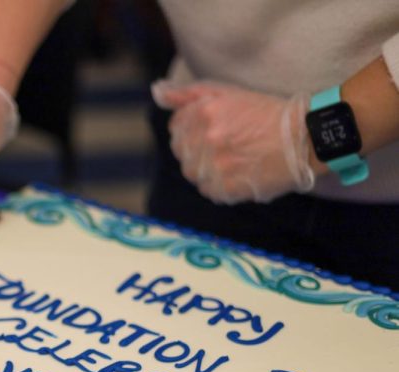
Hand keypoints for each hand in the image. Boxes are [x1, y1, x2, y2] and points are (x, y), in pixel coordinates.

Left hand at [152, 79, 315, 203]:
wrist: (304, 138)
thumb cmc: (267, 113)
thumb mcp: (227, 92)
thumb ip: (187, 94)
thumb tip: (156, 92)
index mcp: (205, 112)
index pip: (177, 126)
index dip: (194, 129)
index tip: (214, 130)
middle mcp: (207, 138)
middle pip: (181, 152)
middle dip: (198, 149)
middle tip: (227, 146)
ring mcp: (215, 165)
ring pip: (193, 173)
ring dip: (208, 169)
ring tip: (234, 159)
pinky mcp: (225, 188)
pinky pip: (208, 190)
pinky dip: (220, 185)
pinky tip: (239, 173)